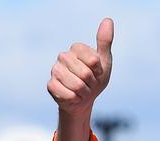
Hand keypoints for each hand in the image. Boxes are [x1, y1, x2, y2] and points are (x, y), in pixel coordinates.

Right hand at [48, 18, 113, 140]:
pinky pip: (68, 95)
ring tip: (81, 91)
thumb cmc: (95, 80)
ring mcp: (55, 70)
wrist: (83, 101)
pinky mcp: (51, 85)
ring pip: (76, 85)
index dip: (98, 72)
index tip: (96, 73)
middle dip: (91, 84)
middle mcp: (63, 56)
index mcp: (76, 48)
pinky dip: (75, 100)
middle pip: (85, 74)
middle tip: (89, 85)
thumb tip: (108, 20)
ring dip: (84, 93)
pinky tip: (73, 97)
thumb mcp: (104, 63)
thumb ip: (105, 42)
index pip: (93, 60)